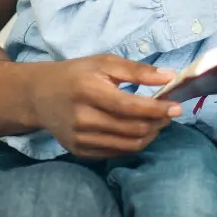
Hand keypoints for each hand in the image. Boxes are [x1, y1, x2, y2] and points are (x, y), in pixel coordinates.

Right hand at [29, 54, 180, 158]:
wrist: (39, 96)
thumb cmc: (77, 74)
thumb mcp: (105, 63)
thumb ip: (138, 70)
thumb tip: (170, 77)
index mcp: (89, 92)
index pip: (131, 107)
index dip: (158, 109)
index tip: (177, 107)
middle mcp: (83, 119)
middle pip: (132, 129)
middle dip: (158, 123)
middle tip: (169, 114)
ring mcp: (80, 139)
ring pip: (128, 145)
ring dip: (150, 135)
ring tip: (158, 123)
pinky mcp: (80, 151)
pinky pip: (116, 153)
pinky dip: (134, 144)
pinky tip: (140, 131)